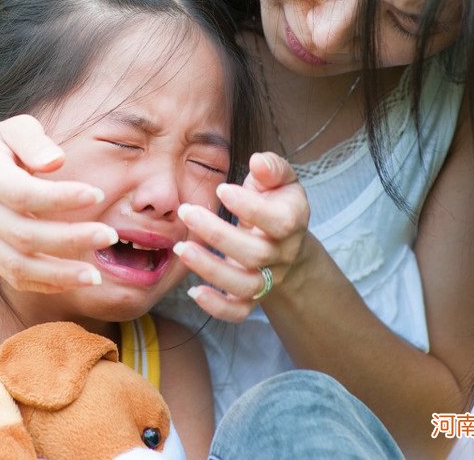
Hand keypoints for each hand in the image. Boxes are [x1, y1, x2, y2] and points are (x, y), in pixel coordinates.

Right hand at [0, 114, 115, 293]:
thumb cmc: (1, 146)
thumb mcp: (15, 129)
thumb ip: (34, 141)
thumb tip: (57, 161)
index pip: (21, 192)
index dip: (60, 197)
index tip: (98, 194)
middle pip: (22, 234)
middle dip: (70, 239)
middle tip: (110, 236)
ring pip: (16, 264)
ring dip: (59, 273)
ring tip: (95, 276)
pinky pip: (14, 277)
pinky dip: (46, 283)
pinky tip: (74, 280)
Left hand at [172, 152, 310, 321]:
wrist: (286, 241)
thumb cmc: (275, 202)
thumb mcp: (280, 179)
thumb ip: (272, 167)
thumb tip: (257, 162)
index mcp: (292, 222)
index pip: (278, 221)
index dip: (250, 207)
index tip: (222, 189)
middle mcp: (281, 255)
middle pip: (254, 254)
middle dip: (217, 234)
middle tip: (186, 211)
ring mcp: (267, 279)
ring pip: (244, 285)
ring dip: (211, 270)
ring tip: (180, 249)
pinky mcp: (251, 296)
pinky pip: (238, 312)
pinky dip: (216, 308)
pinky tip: (193, 291)